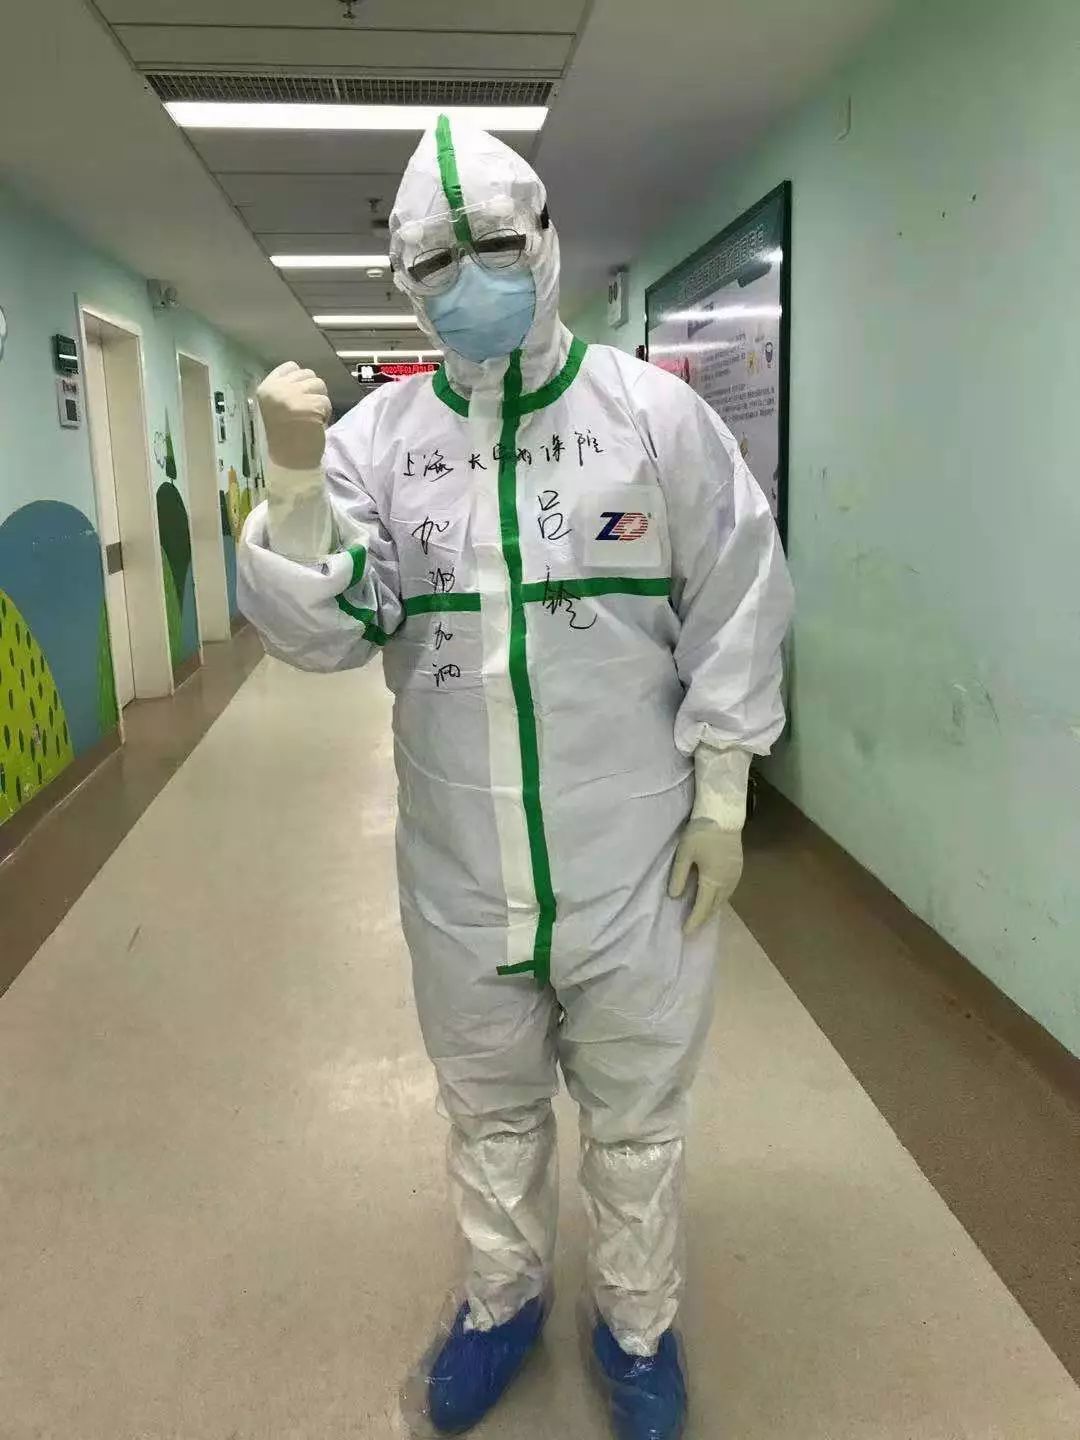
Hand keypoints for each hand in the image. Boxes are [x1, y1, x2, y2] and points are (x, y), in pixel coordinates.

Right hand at [257, 362, 331, 470]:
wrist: (290, 462)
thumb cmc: (284, 437)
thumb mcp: (274, 407)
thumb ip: (285, 389)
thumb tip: (304, 377)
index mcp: (266, 388)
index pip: (290, 366)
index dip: (300, 380)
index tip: (301, 397)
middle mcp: (277, 390)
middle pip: (307, 374)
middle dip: (313, 391)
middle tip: (308, 411)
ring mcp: (293, 397)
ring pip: (319, 384)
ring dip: (320, 400)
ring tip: (312, 417)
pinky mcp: (309, 407)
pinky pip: (326, 401)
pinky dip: (326, 413)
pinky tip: (317, 425)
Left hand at [668, 819, 743, 933]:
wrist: (724, 814)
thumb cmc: (701, 833)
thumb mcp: (684, 853)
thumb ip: (679, 876)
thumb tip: (674, 897)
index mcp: (713, 880)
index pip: (702, 907)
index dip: (694, 921)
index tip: (685, 932)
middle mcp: (727, 882)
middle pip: (715, 906)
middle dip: (703, 918)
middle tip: (691, 928)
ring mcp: (735, 876)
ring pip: (723, 900)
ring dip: (712, 909)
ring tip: (700, 916)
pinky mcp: (739, 868)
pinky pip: (728, 891)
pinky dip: (719, 899)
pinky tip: (713, 898)